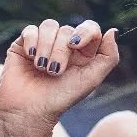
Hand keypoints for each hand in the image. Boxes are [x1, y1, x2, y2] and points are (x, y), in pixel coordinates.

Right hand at [0, 18, 118, 131]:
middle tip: (54, 72)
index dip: (85, 31)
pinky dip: (32, 41)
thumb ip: (109, 57)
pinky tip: (31, 56)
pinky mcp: (24, 45)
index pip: (89, 28)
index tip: (76, 46)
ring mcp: (44, 44)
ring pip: (49, 26)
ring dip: (46, 47)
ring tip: (42, 68)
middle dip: (60, 50)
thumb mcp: (91, 80)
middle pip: (67, 29)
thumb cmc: (61, 98)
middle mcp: (64, 46)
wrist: (30, 110)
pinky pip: (30, 30)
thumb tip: (112, 31)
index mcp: (83, 53)